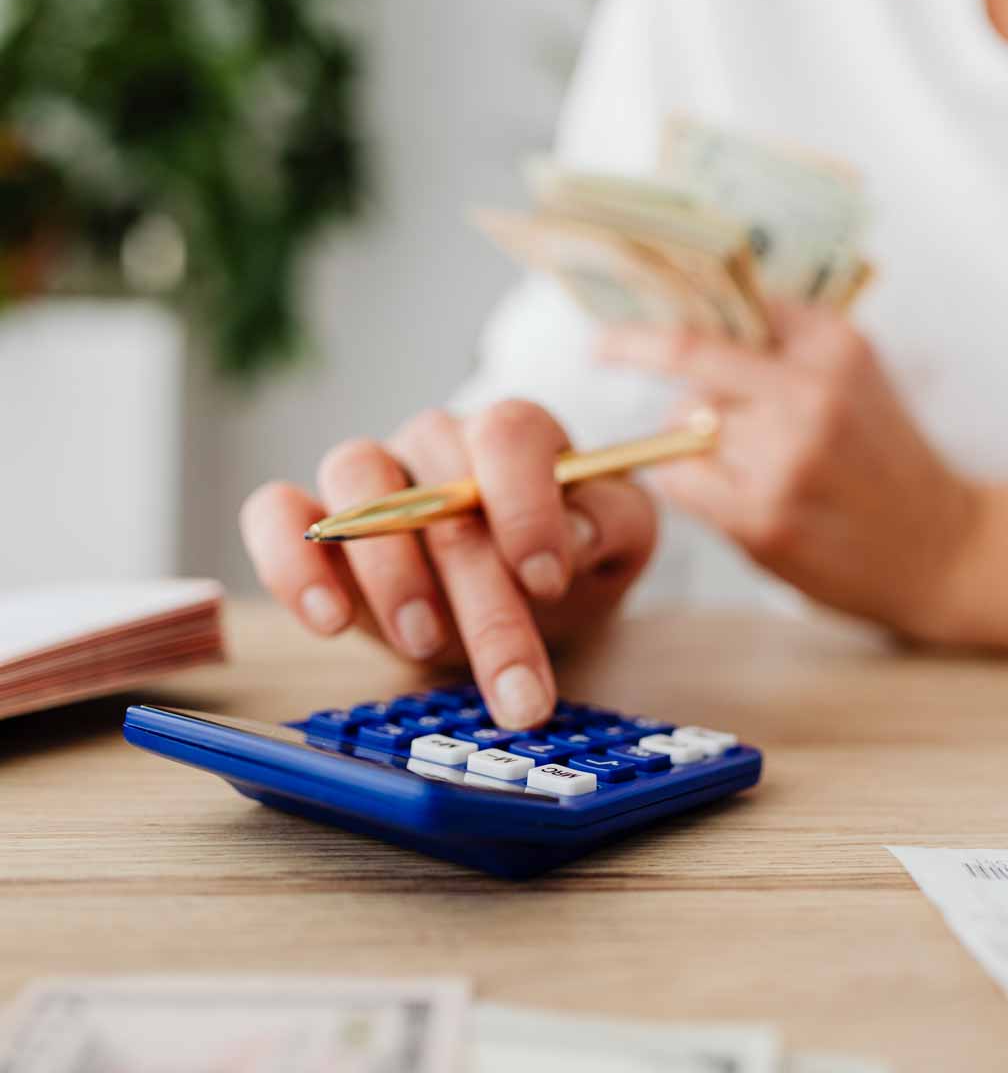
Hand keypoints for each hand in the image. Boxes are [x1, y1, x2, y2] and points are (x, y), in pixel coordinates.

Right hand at [239, 400, 656, 730]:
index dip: (526, 504)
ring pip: (355, 480)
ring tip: (425, 643)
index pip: (508, 432)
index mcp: (512, 435)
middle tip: (515, 688)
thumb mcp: (617, 543)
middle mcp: (435, 440)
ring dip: (390, 569)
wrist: (520, 600)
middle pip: (439, 485)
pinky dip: (291, 560)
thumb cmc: (566, 561)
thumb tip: (576, 533)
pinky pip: (276, 512)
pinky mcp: (312, 522)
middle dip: (481, 596)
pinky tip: (328, 621)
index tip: (547, 582)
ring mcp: (369, 476)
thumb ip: (613, 523)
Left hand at [597, 304, 979, 643]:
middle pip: (687, 358)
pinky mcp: (764, 518)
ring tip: (743, 461)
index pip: (725, 303)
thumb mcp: (853, 372)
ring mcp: (786, 457)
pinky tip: (722, 491)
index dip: (663, 301)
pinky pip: (678, 478)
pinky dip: (682, 479)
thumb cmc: (883, 456)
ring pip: (680, 423)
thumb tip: (686, 300)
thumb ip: (782, 336)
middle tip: (606, 351)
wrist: (944, 549)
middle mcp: (810, 393)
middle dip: (637, 353)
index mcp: (834, 345)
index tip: (611, 304)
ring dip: (688, 437)